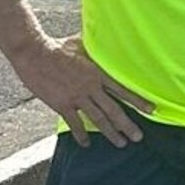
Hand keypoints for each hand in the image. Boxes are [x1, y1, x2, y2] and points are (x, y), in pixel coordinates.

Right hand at [10, 34, 149, 145]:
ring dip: (111, 133)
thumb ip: (96, 50)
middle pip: (114, 110)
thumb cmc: (56, 46)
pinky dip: (81, 135)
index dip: (138, 101)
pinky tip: (86, 143)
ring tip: (120, 143)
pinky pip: (74, 123)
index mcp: (97, 73)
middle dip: (127, 125)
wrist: (33, 52)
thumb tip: (107, 41)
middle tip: (138, 137)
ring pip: (98, 119)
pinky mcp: (62, 104)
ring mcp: (76, 97)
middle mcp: (90, 87)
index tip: (151, 110)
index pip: (123, 90)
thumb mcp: (82, 45)